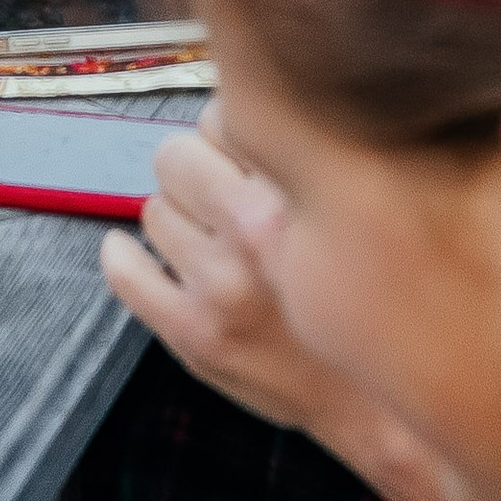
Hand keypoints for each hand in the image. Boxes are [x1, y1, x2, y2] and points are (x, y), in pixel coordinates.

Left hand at [101, 115, 492, 500]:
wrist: (378, 402)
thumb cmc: (365, 295)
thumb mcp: (346, 206)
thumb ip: (297, 157)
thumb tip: (246, 99)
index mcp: (299, 189)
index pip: (222, 116)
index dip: (232, 136)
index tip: (246, 161)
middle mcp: (256, 233)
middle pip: (174, 154)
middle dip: (191, 169)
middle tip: (218, 196)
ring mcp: (219, 286)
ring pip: (153, 209)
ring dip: (174, 219)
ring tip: (213, 244)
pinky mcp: (192, 333)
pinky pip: (123, 269)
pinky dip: (122, 257)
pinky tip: (139, 258)